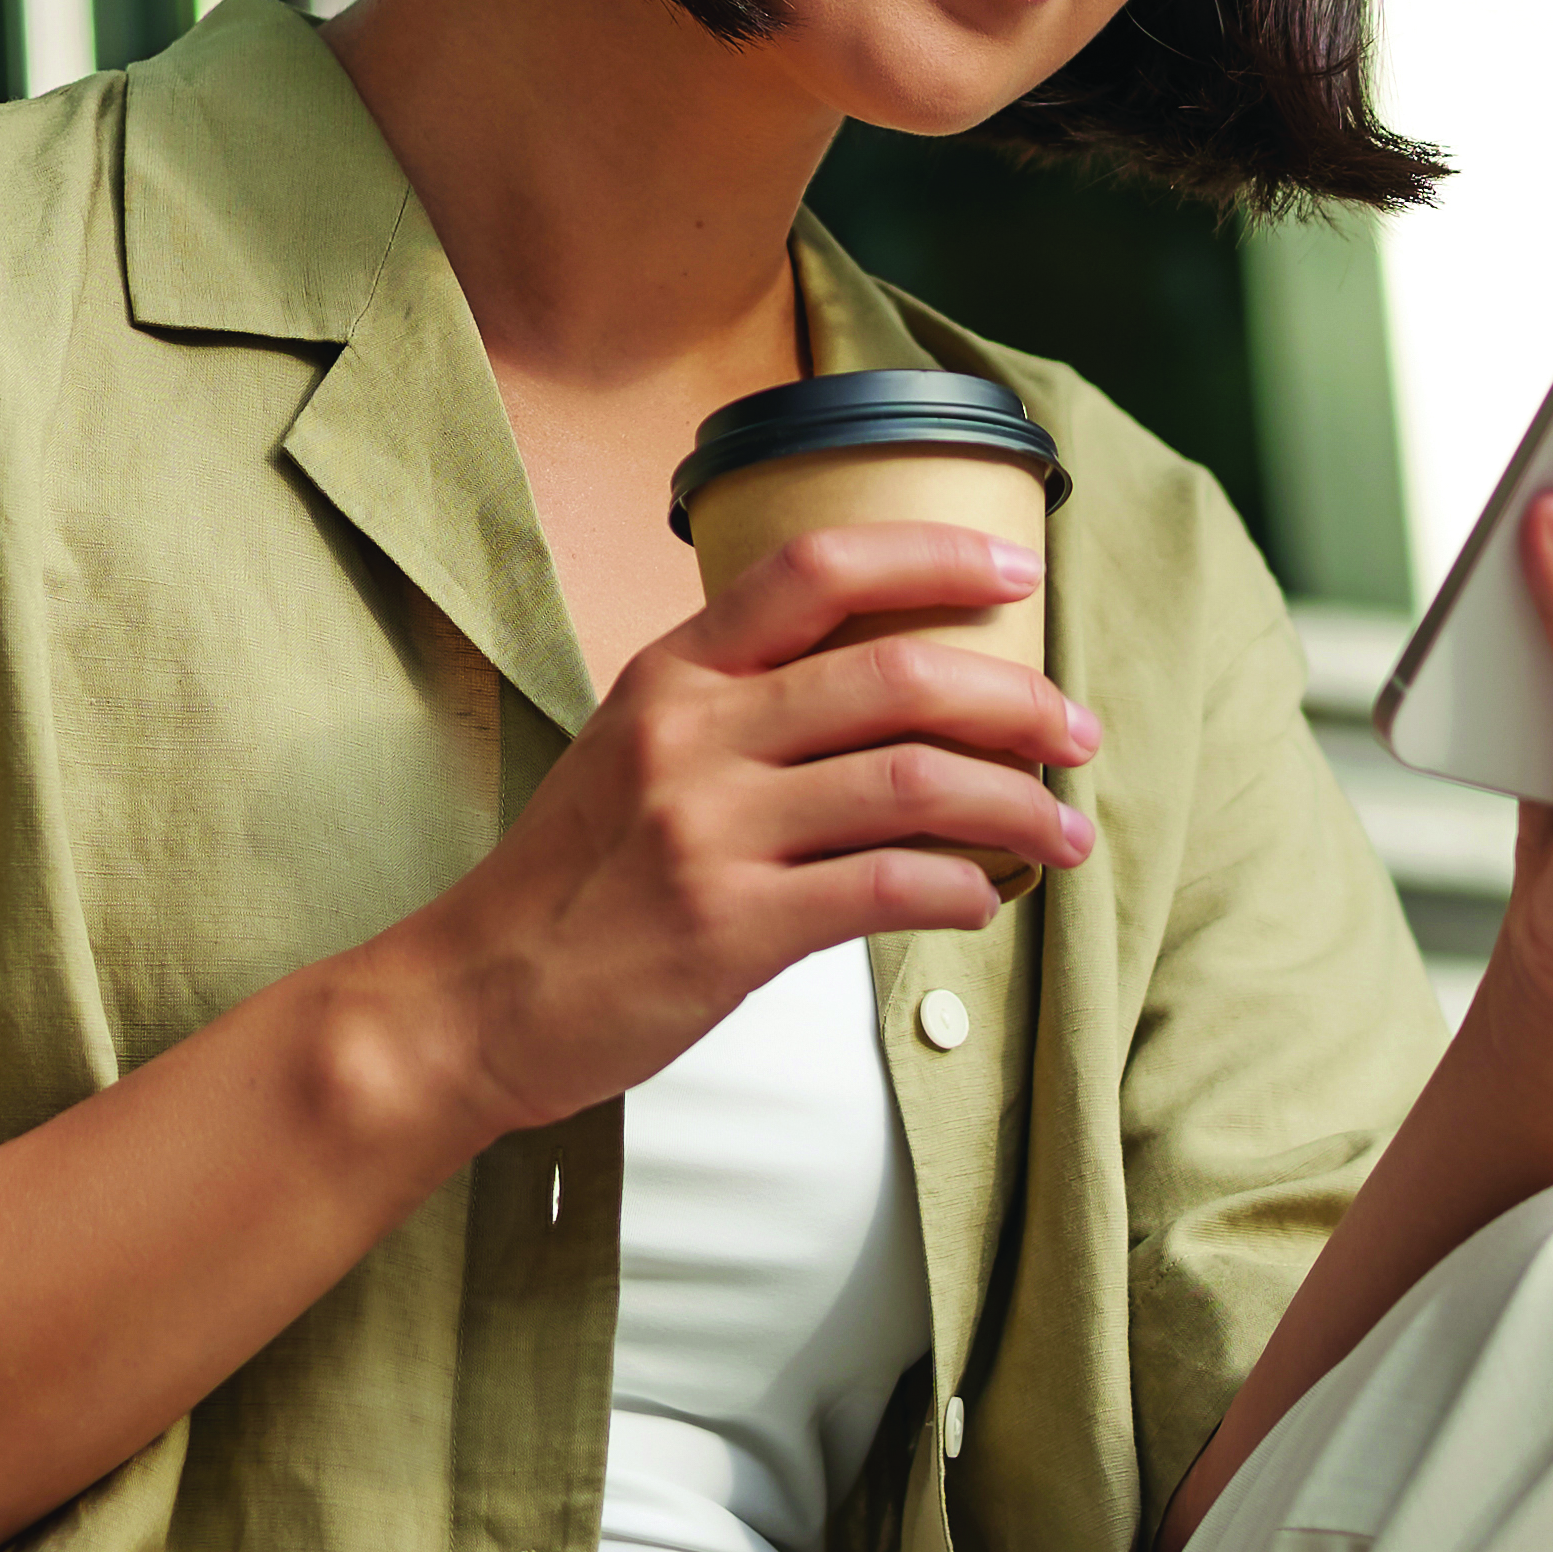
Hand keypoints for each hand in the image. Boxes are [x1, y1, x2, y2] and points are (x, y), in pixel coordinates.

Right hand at [409, 522, 1099, 1143]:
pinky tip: (985, 900)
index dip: (933, 555)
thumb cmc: (570, 882)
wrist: (476, 997)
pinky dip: (962, 890)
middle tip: (1076, 730)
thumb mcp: (633, 752)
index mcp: (674, 674)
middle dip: (1017, 698)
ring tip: (1065, 832)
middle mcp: (694, 734)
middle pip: (897, 674)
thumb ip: (739, 714)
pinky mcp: (730, 927)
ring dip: (1017, 805)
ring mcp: (710, 829)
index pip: (815, 567)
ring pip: (914, 782)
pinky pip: (887, 888)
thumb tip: (887, 707)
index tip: (1018, 571)